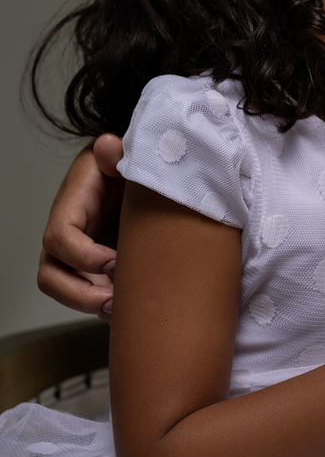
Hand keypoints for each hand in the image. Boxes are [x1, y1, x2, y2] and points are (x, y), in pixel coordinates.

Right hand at [37, 137, 123, 315]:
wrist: (141, 176)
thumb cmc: (128, 166)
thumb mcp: (127, 155)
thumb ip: (120, 154)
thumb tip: (108, 145)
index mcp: (73, 204)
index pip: (59, 237)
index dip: (82, 255)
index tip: (114, 262)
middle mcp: (69, 233)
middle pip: (51, 274)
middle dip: (79, 294)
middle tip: (115, 301)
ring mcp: (79, 253)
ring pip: (66, 290)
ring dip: (91, 305)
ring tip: (124, 310)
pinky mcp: (95, 268)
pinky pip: (89, 293)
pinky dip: (105, 307)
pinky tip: (132, 308)